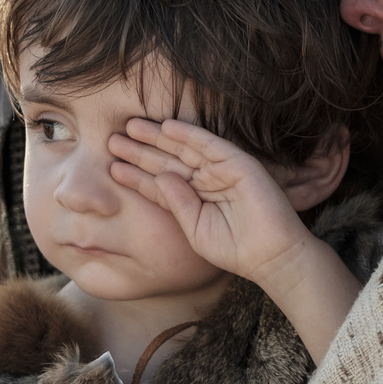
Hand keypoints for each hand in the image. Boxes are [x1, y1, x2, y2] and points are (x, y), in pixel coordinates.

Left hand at [108, 118, 312, 284]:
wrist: (270, 257)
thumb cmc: (235, 250)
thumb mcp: (195, 230)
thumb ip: (177, 205)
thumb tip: (160, 178)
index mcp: (194, 198)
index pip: (160, 182)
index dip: (137, 174)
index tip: (112, 167)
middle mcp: (206, 180)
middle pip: (168, 161)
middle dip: (141, 150)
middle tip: (113, 140)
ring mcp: (222, 170)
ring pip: (184, 149)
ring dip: (158, 137)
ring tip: (131, 128)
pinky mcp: (238, 163)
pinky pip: (210, 144)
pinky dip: (190, 134)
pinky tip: (167, 127)